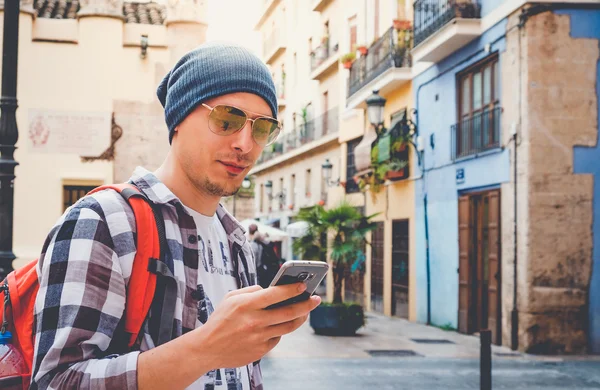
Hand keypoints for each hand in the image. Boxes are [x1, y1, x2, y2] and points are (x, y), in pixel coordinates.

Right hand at [196, 283, 320, 369]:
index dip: (292, 289)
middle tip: (316, 299)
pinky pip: (277, 338)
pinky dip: (280, 330)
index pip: (276, 294)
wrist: (207, 348)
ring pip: (288, 327)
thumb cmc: (220, 319)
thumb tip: (270, 290)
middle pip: (289, 312)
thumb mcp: (230, 298)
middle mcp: (255, 321)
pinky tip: (281, 324)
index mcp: (247, 305)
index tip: (304, 285)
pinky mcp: (260, 351)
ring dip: (301, 318)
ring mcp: (259, 338)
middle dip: (307, 304)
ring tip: (306, 311)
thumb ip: (251, 291)